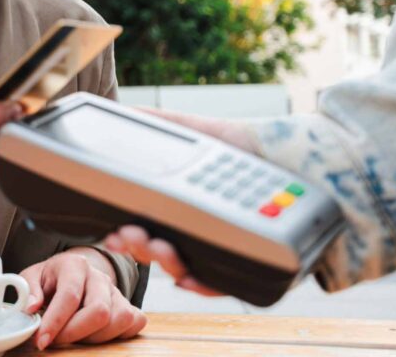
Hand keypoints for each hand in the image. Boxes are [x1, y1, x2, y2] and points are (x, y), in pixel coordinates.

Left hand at [20, 251, 146, 348]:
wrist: (70, 273)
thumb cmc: (49, 279)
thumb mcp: (31, 278)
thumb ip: (28, 290)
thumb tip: (32, 307)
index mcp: (74, 265)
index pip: (70, 295)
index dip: (55, 322)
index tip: (42, 340)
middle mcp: (98, 276)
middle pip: (99, 311)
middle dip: (76, 333)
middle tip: (57, 340)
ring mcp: (116, 290)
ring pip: (119, 319)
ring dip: (95, 337)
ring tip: (75, 336)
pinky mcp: (128, 303)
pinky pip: (135, 322)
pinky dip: (118, 335)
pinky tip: (96, 334)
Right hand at [106, 108, 257, 296]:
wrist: (283, 151)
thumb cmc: (238, 143)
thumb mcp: (192, 130)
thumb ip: (155, 122)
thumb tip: (118, 111)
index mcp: (176, 208)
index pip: (143, 229)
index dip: (125, 235)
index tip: (112, 232)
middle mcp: (194, 231)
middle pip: (157, 252)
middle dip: (138, 248)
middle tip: (128, 235)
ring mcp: (218, 247)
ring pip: (183, 269)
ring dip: (162, 263)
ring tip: (158, 245)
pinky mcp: (246, 262)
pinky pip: (221, 283)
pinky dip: (201, 284)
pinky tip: (186, 277)